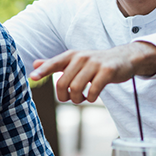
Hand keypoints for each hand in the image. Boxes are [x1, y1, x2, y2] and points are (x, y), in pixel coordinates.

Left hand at [29, 42, 155, 102]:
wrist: (123, 58)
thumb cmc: (95, 62)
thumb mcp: (75, 60)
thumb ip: (55, 63)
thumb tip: (35, 64)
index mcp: (71, 55)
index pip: (53, 63)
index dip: (43, 71)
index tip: (32, 78)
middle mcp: (81, 57)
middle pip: (63, 83)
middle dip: (64, 97)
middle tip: (71, 98)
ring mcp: (95, 64)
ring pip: (76, 88)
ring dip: (77, 99)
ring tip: (82, 98)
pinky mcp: (107, 71)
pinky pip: (93, 91)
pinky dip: (91, 98)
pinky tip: (92, 97)